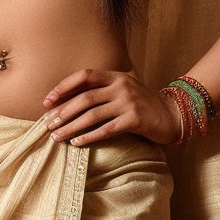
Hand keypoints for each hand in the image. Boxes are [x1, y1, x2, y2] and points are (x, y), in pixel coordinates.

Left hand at [42, 69, 182, 146]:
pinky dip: (89, 136)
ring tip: (57, 136)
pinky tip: (76, 143)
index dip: (63, 87)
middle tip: (48, 124)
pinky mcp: (135, 120)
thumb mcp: (124, 89)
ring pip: (92, 115)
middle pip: (85, 98)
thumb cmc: (143, 104)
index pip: (84, 76)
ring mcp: (129, 102)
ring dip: (71, 126)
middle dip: (63, 112)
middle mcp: (121, 86)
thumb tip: (68, 101)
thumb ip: (102, 90)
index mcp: (116, 76)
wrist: (172, 115)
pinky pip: (106, 129)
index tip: (47, 101)